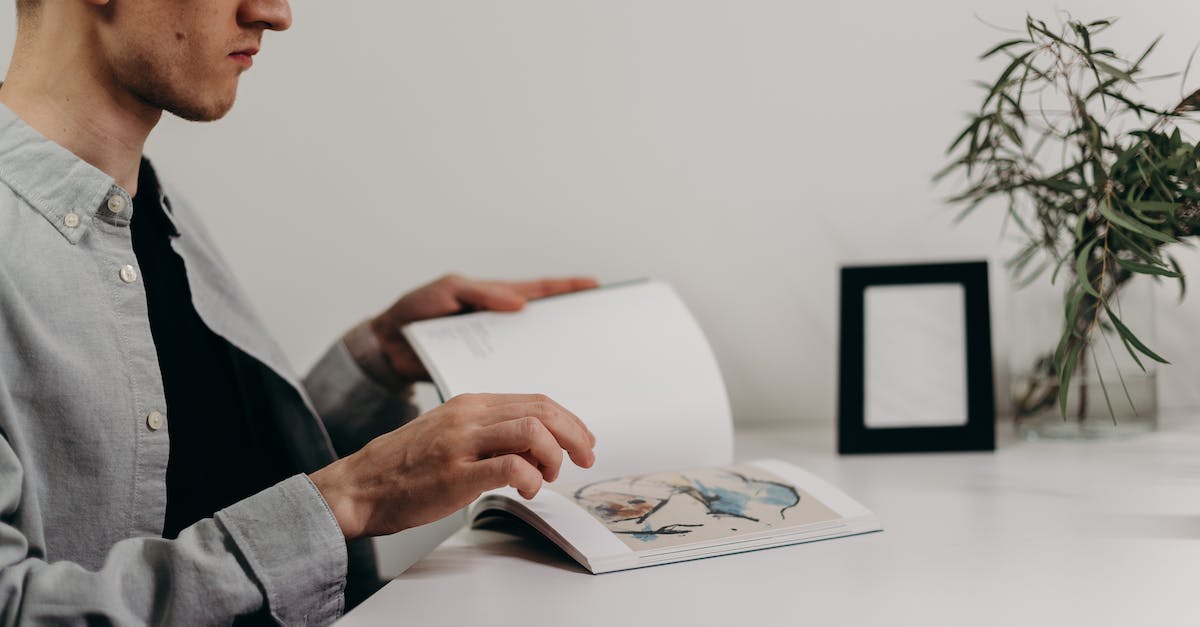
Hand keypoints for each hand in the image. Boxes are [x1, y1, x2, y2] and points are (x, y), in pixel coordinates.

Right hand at [309, 393, 595, 539]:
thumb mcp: (450, 433)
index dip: (569, 421)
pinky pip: (510, 467)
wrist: (359, 486)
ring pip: (532, 433)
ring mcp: (461, 443)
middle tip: (585, 458)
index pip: (535, 400)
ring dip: (552, 457)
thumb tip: (537, 445)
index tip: (583, 441)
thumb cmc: (404, 466)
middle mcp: (468, 416)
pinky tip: (527, 490)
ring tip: (547, 477)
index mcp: (470, 404)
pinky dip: (531, 479)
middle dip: (574, 435)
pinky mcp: (455, 475)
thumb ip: (490, 432)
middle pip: (541, 411)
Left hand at [368, 274, 598, 382]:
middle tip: (598, 347)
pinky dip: (528, 393)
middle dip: (572, 336)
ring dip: (553, 369)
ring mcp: (494, 349)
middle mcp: (501, 324)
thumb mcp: (447, 292)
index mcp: (496, 299)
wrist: (388, 348)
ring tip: (579, 379)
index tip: (595, 286)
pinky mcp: (483, 374)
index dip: (567, 288)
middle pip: (545, 328)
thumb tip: (519, 302)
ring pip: (532, 357)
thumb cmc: (415, 311)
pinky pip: (512, 381)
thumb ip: (482, 294)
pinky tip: (544, 407)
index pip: (540, 291)